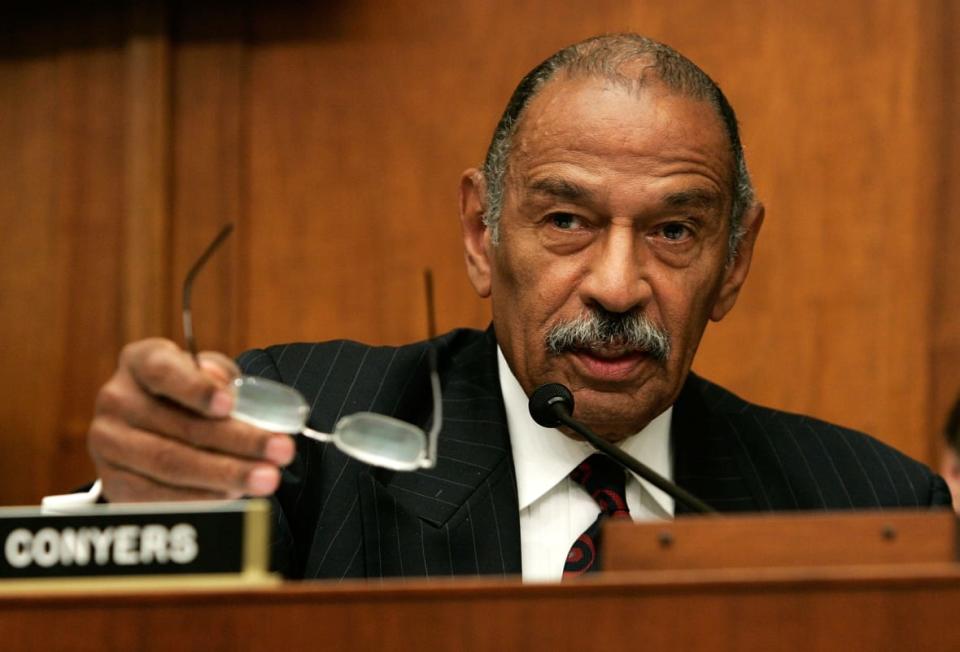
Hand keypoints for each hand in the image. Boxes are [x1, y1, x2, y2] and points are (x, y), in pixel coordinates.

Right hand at [87, 338, 295, 500]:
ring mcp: (107, 443)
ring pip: (172, 464)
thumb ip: (220, 376)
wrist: (151, 428)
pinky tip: (233, 494)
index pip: (163, 371)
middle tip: (281, 451)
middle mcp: (116, 399)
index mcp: (140, 362)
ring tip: (267, 478)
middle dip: (238, 441)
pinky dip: (200, 498)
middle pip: (180, 426)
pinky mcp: (112, 482)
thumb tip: (226, 390)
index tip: (230, 404)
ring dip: (226, 474)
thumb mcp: (206, 374)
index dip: (197, 388)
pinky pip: (159, 496)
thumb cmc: (189, 395)